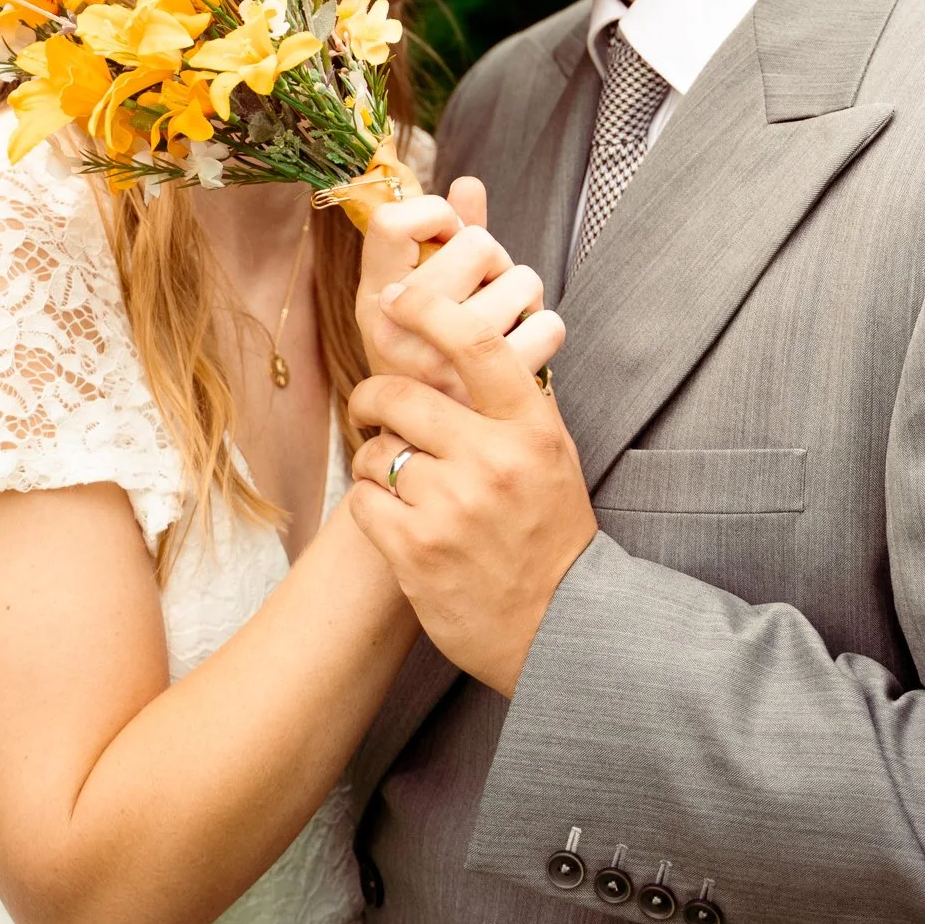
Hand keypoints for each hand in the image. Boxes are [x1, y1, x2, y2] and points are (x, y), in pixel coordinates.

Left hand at [348, 278, 591, 696]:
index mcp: (531, 428)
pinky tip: (394, 517)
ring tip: (397, 479)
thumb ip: (509, 402)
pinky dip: (369, 504)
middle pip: (401, 395)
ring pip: (376, 452)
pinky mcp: (417, 552)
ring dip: (375, 461)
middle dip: (372, 397)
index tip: (398, 298)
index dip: (429, 310)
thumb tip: (454, 338)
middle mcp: (493, 461)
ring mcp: (452, 508)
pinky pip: (363, 501)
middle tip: (371, 406)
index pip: (477, 347)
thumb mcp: (550, 453)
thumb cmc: (550, 531)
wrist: (561, 626)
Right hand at [355, 178, 547, 402]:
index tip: (446, 238)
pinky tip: (518, 352)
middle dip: (494, 261)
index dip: (434, 214)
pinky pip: (548, 324)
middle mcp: (395, 329)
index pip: (394, 220)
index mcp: (373, 297)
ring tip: (499, 326)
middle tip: (481, 293)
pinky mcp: (485, 394)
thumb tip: (468, 183)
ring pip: (523, 280)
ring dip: (522, 297)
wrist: (430, 454)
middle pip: (478, 243)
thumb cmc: (429, 358)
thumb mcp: (420, 300)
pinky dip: (544, 332)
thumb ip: (443, 237)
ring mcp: (437, 364)